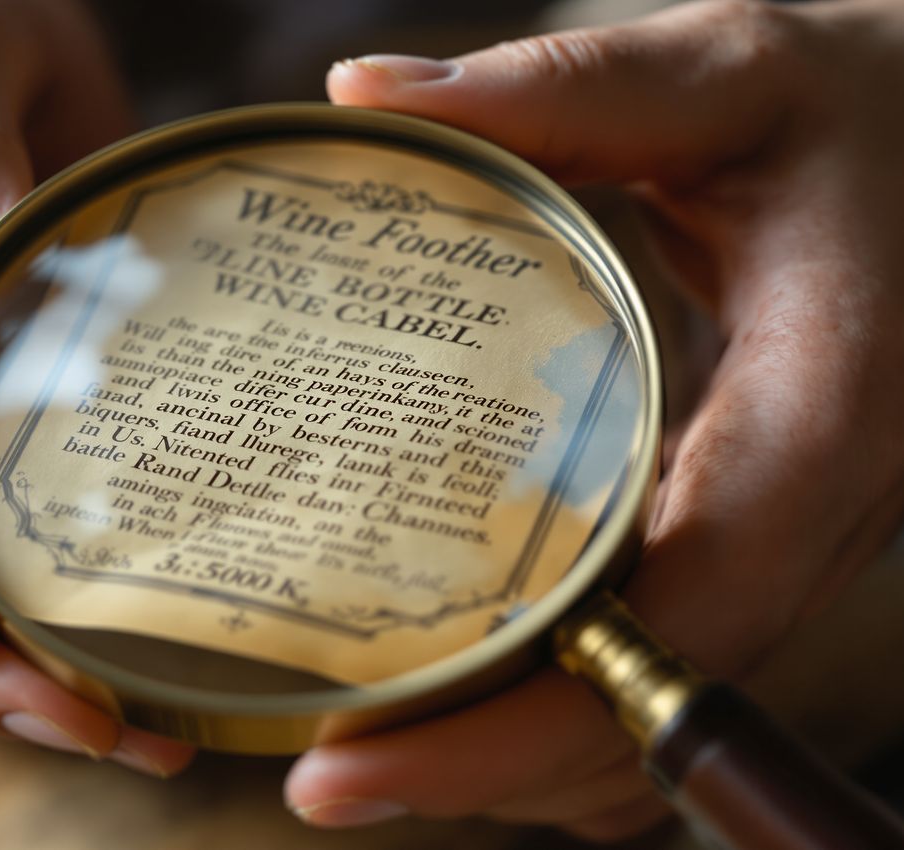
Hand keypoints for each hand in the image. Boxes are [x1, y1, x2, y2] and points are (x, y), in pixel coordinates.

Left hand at [288, 0, 903, 838]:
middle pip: (646, 708)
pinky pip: (664, 658)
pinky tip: (462, 682)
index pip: (667, 629)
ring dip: (517, 749)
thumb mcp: (738, 76)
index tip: (359, 767)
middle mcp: (811, 518)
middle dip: (484, 767)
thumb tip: (370, 95)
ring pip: (656, 706)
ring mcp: (786, 541)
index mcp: (819, 423)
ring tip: (364, 744)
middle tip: (321, 775)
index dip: (517, 725)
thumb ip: (568, 87)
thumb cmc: (880, 113)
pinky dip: (565, 698)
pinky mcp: (753, 534)